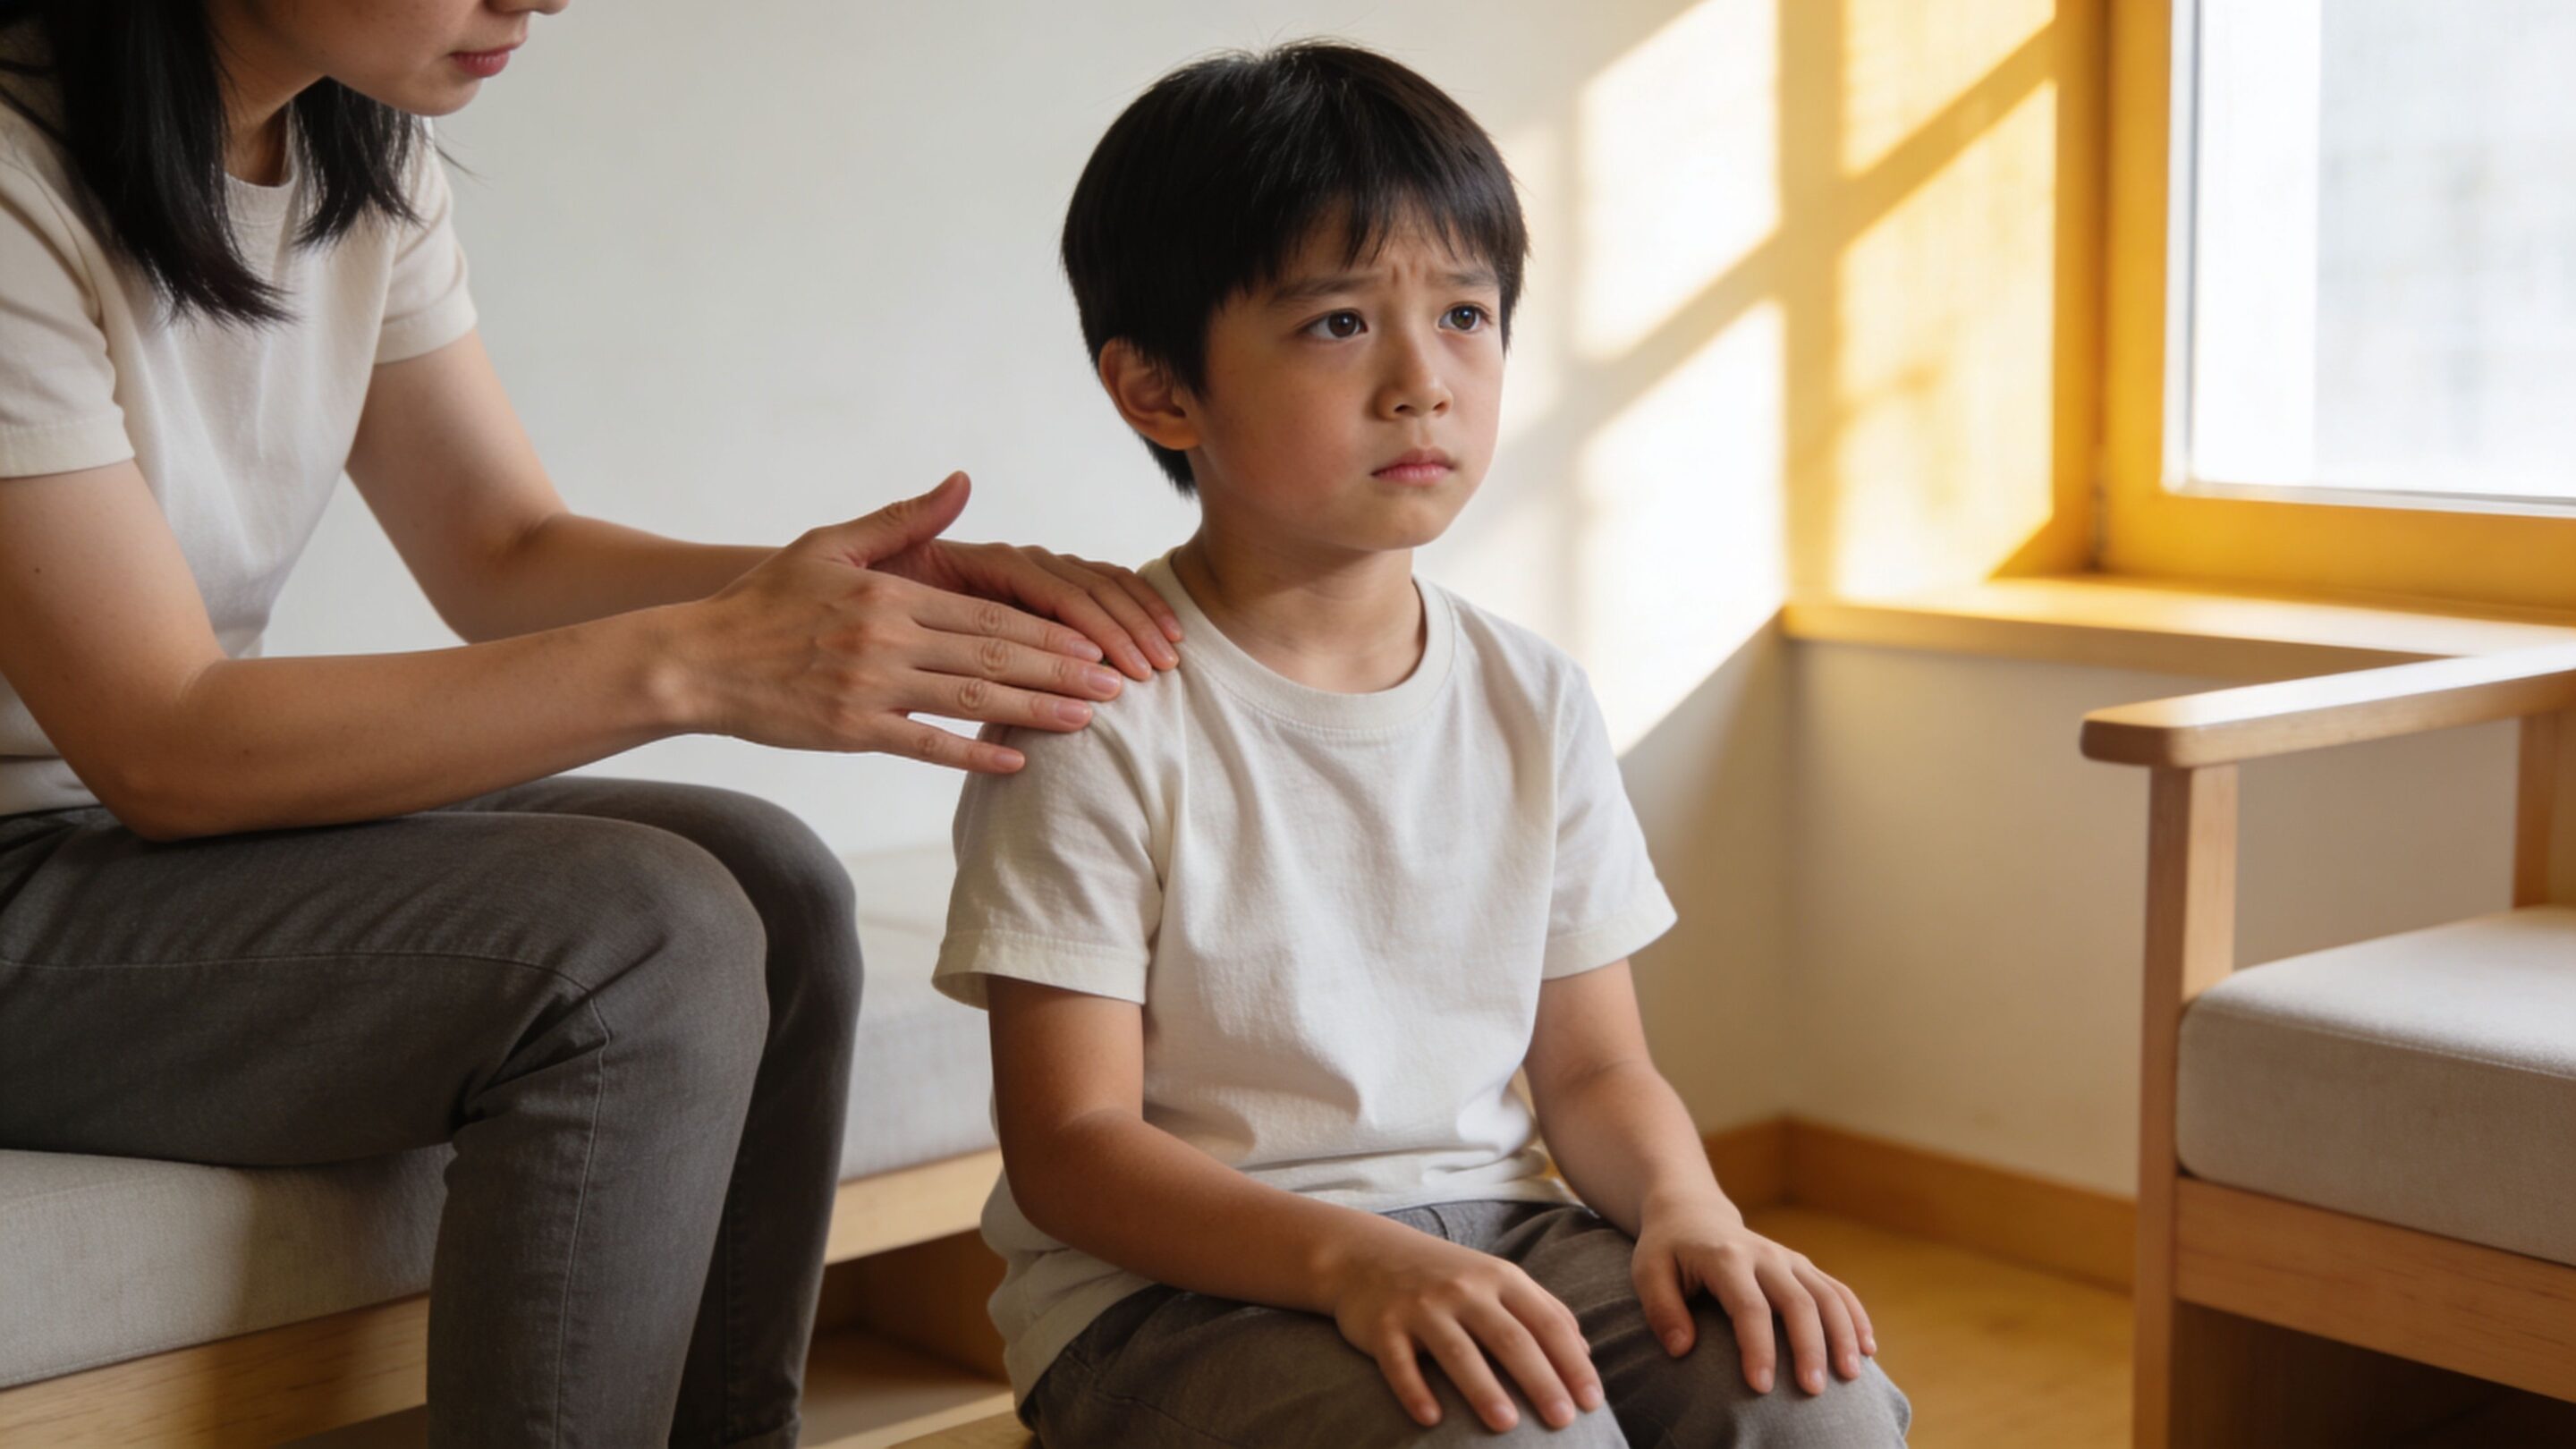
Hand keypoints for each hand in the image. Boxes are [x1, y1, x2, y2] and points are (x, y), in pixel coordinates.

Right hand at [674, 472, 1147, 771]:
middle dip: (1064, 669)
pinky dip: (972, 752)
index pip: (990, 612)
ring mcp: (871, 688)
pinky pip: (924, 745)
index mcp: (891, 594)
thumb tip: (962, 483)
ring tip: (1089, 717)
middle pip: (995, 654)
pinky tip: (1016, 760)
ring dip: (1036, 708)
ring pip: (971, 698)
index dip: (1049, 629)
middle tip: (1119, 682)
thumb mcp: (830, 545)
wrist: (698, 659)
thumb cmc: (766, 601)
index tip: (1097, 640)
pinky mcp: (852, 730)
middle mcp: (888, 640)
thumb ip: (902, 519)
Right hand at [1325, 1220, 1603, 1433]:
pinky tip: (1431, 1418)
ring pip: (1458, 1351)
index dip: (1572, 1364)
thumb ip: (1543, 1309)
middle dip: (1540, 1381)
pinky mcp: (1384, 1326)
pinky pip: (1400, 1362)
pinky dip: (1415, 1390)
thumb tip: (1585, 1353)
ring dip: (1483, 1388)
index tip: (1593, 1403)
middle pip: (1510, 1338)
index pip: (1547, 1324)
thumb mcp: (1497, 1279)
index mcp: (1500, 1278)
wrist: (1367, 1253)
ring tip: (1507, 1425)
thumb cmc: (1446, 1275)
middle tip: (1563, 1421)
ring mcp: (1422, 1307)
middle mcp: (1464, 1289)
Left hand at [1632, 1198, 1876, 1396]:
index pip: (1748, 1306)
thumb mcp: (1648, 1271)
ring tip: (1850, 1376)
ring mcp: (1788, 1259)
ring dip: (1843, 1334)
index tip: (1761, 1386)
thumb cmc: (1667, 1250)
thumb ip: (1661, 1309)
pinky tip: (1868, 1349)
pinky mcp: (1802, 1265)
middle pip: (1796, 1302)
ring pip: (1827, 1294)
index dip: (1757, 1347)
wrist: (1693, 1213)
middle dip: (1808, 1347)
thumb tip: (1682, 1349)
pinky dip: (1856, 1317)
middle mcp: (1764, 1255)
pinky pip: (1838, 1289)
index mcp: (1725, 1257)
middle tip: (1813, 1390)